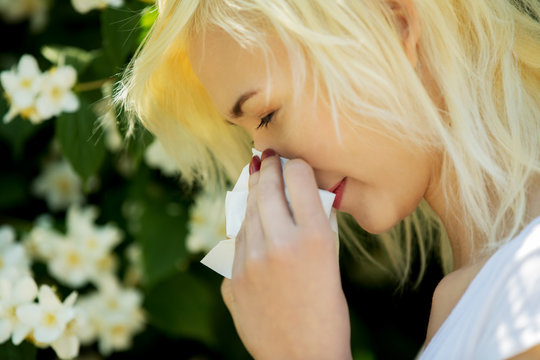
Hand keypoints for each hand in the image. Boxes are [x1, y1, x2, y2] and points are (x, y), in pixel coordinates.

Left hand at [221, 152, 351, 359]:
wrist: (303, 358)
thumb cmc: (328, 312)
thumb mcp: (330, 263)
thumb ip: (314, 227)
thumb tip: (300, 195)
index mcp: (312, 239)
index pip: (299, 179)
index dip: (297, 165)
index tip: (294, 161)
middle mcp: (279, 244)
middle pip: (267, 189)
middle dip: (269, 168)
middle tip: (268, 156)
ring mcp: (249, 262)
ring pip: (247, 212)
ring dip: (253, 193)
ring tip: (256, 177)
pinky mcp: (232, 279)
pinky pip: (237, 242)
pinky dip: (246, 227)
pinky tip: (250, 218)